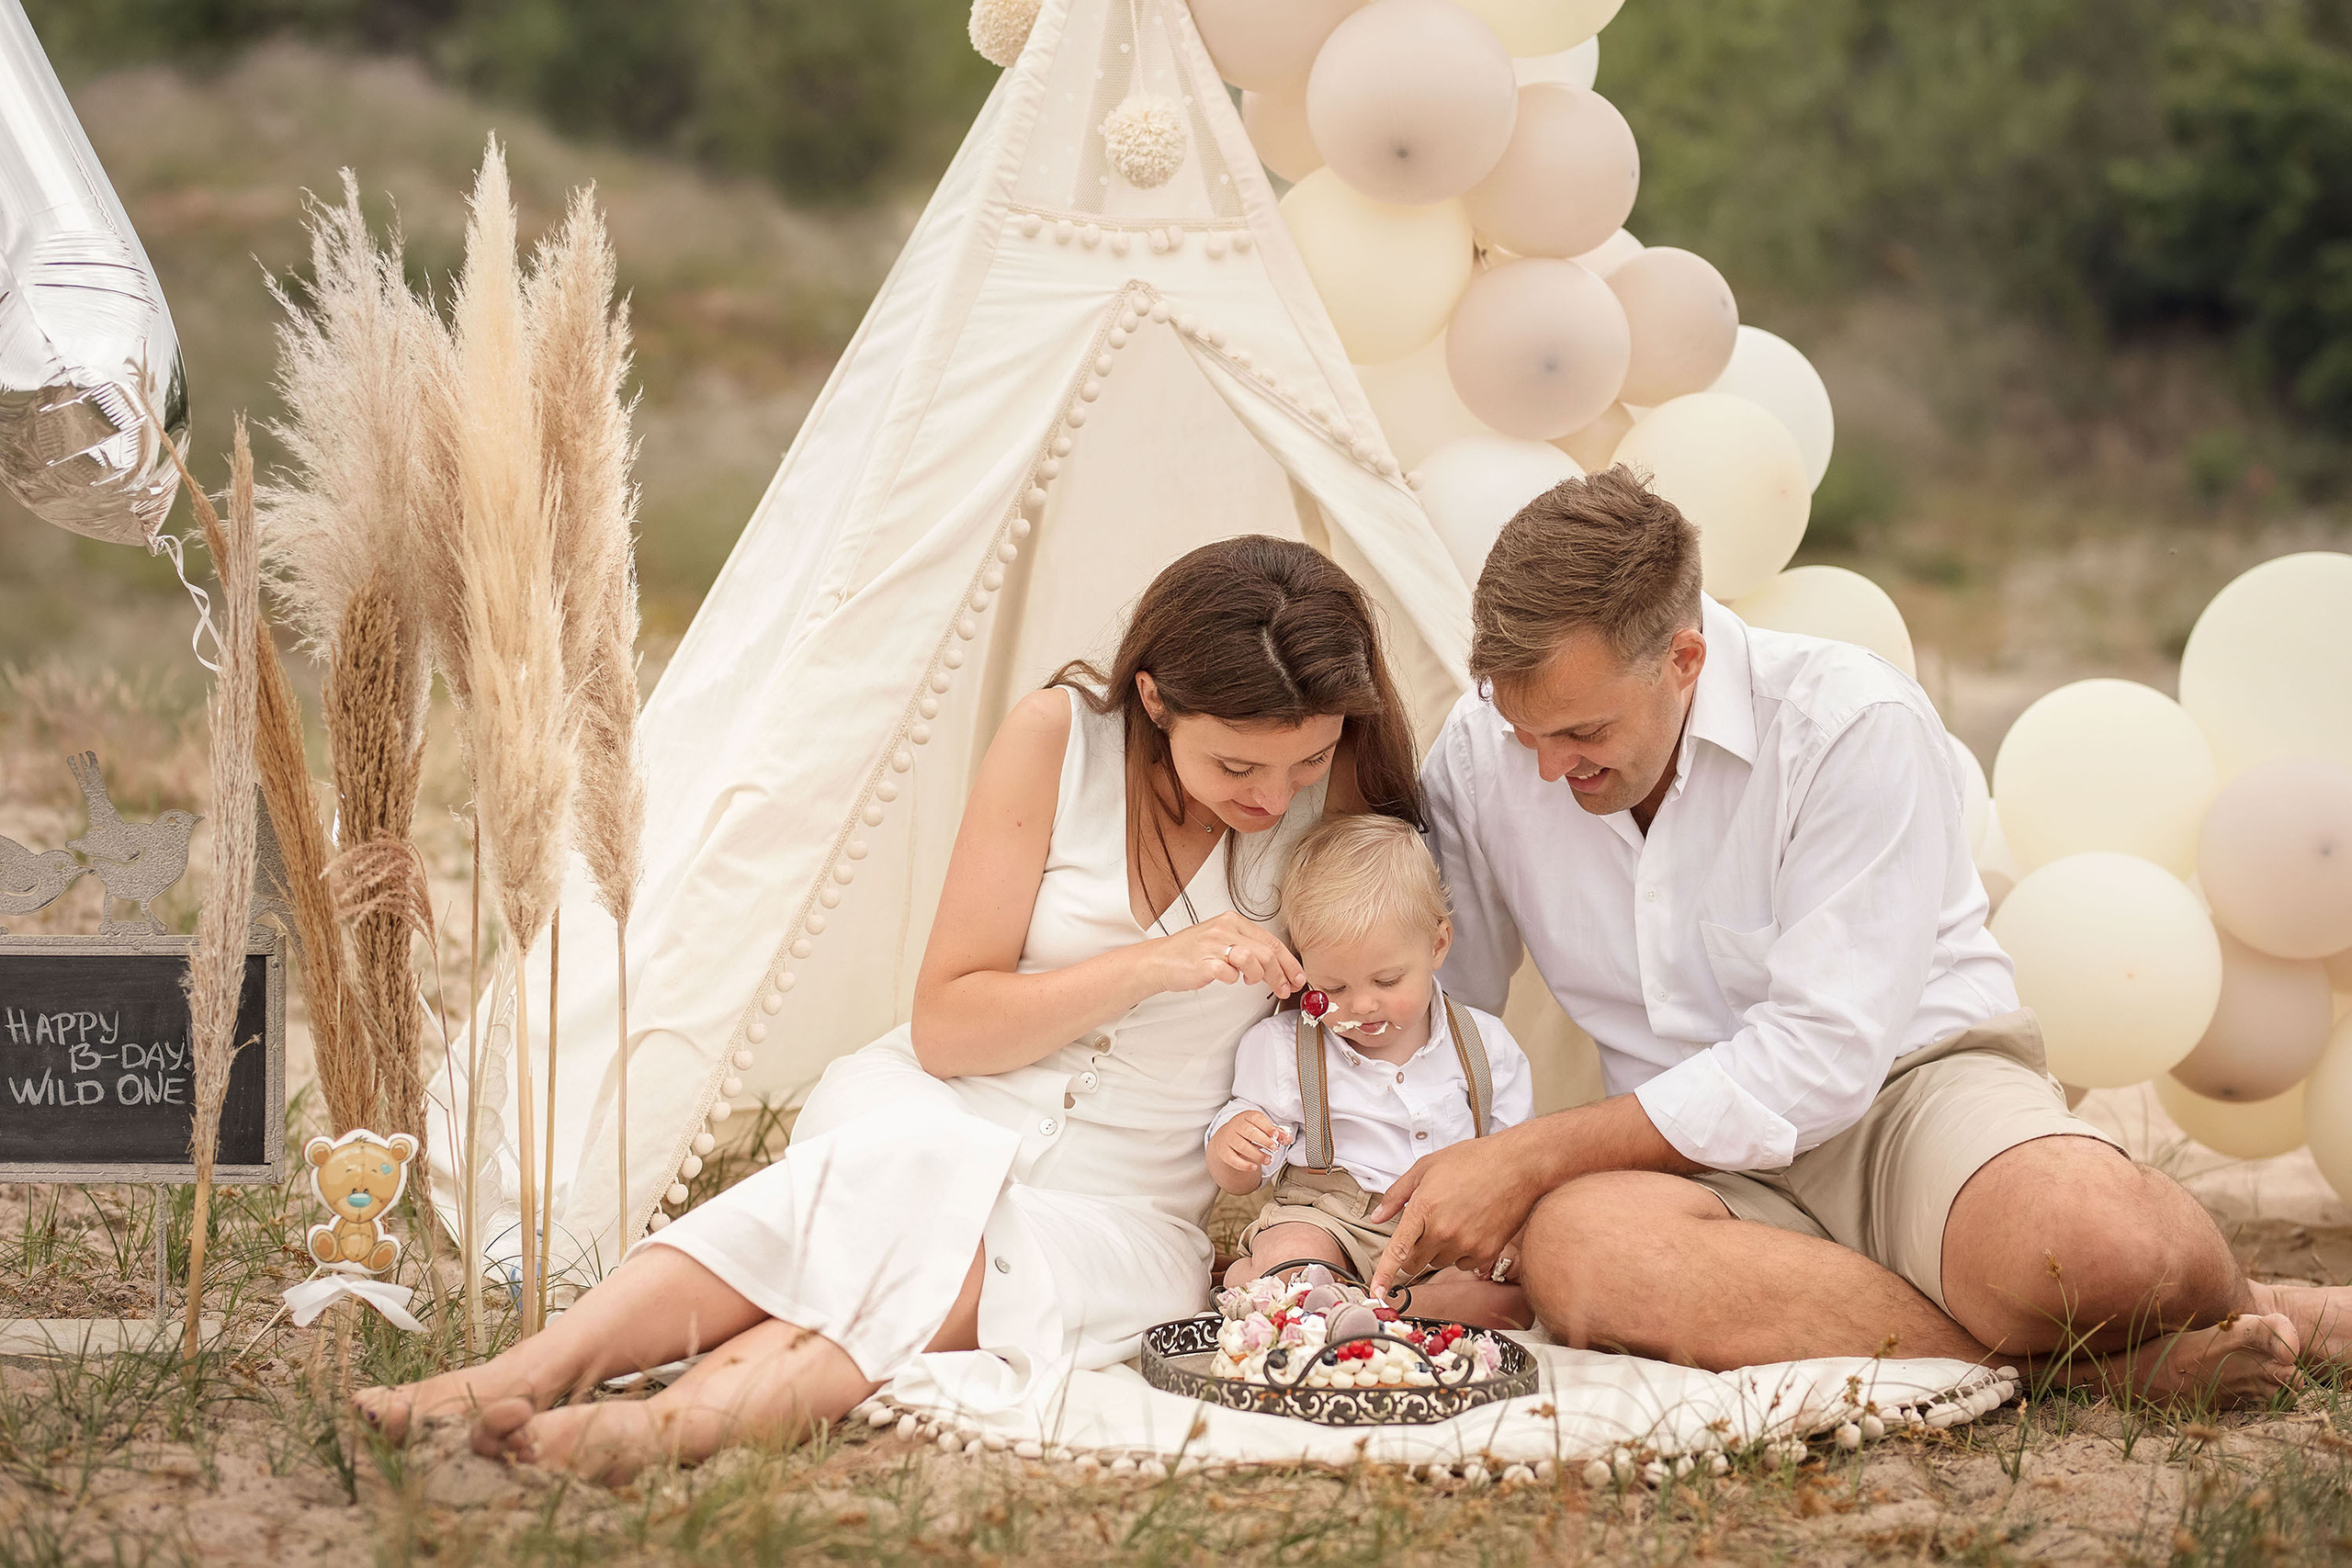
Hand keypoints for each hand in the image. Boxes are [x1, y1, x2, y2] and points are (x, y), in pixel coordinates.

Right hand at [1151, 911, 1303, 998]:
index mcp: (1233, 921)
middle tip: (1285, 989)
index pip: (1271, 941)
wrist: (1160, 960)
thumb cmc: (1192, 953)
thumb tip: (1277, 966)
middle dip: (1281, 975)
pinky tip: (1229, 979)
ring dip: (1258, 976)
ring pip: (1252, 958)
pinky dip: (1233, 979)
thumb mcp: (1223, 940)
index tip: (1298, 977)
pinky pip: (1227, 972)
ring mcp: (1212, 944)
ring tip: (1251, 982)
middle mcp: (1225, 929)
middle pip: (1266, 952)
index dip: (1289, 962)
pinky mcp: (1202, 962)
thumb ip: (1249, 948)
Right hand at [1209, 1110, 1289, 1189]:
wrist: (1226, 1138)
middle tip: (1274, 1148)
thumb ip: (1276, 1133)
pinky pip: (1233, 1159)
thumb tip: (1288, 1138)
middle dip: (1264, 1141)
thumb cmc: (1249, 1132)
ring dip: (1257, 1155)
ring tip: (1268, 1160)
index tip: (1276, 1135)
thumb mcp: (1262, 1128)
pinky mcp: (1224, 1151)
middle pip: (1249, 1132)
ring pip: (1242, 1146)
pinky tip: (1254, 1167)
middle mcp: (1235, 1125)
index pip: (1256, 1118)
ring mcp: (1228, 1138)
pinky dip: (1244, 1165)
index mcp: (1246, 1116)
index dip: (1267, 1127)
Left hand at [1367, 1130, 1550, 1298]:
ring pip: (1439, 1263)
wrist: (1517, 1165)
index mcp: (1424, 1208)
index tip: (1375, 1292)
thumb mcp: (1426, 1167)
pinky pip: (1463, 1265)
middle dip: (1413, 1251)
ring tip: (1455, 1218)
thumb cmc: (1472, 1160)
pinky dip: (1462, 1253)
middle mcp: (1443, 1231)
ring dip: (1439, 1249)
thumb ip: (1397, 1195)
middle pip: (1415, 1262)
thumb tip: (1377, 1217)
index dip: (1384, 1274)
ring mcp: (1466, 1244)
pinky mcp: (1486, 1252)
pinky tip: (1471, 1228)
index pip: (1397, 1250)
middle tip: (1425, 1227)